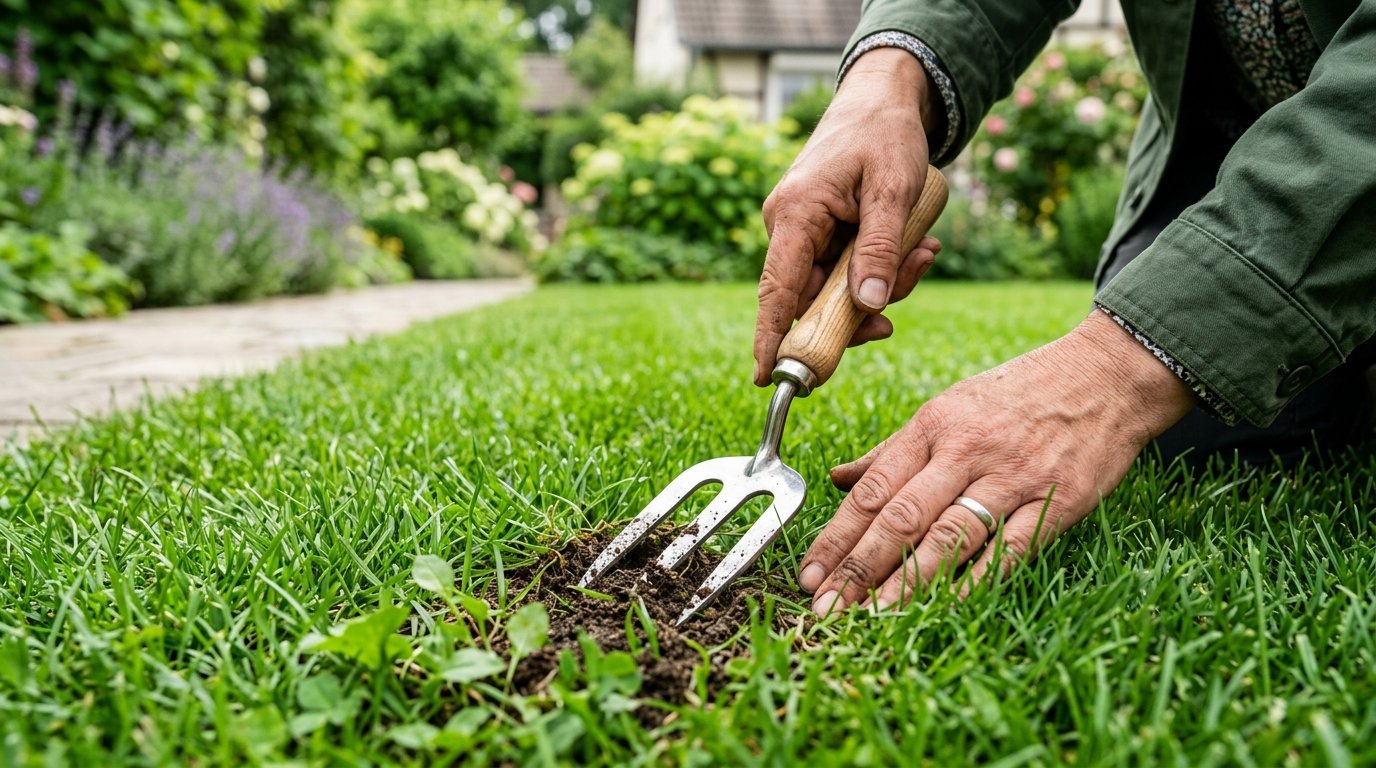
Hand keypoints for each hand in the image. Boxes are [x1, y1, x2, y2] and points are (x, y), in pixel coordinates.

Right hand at [754, 49, 943, 385]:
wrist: (883, 99)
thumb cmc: (885, 135)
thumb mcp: (894, 190)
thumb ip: (880, 249)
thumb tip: (869, 307)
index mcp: (795, 215)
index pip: (776, 291)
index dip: (770, 339)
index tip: (766, 380)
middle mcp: (789, 227)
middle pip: (812, 299)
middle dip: (859, 312)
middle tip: (897, 315)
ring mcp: (804, 231)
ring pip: (836, 288)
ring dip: (881, 285)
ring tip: (924, 253)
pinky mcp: (822, 232)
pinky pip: (847, 270)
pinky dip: (881, 267)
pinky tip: (917, 247)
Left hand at [798, 311, 1195, 613]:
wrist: (1106, 374)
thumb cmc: (1018, 394)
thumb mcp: (948, 406)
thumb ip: (891, 450)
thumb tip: (836, 479)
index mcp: (932, 425)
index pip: (872, 489)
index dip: (837, 536)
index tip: (810, 575)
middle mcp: (966, 450)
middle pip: (902, 517)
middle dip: (859, 567)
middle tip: (828, 608)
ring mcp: (1013, 476)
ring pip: (950, 536)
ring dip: (908, 582)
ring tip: (873, 617)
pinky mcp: (1058, 500)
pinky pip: (1011, 548)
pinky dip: (977, 580)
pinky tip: (945, 607)